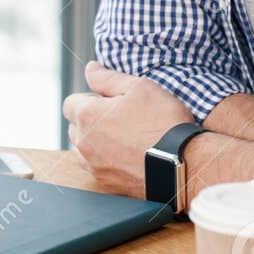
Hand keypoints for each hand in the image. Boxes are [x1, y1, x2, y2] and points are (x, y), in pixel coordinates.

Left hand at [62, 62, 192, 197]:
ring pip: (83, 150)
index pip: (70, 103)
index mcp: (88, 116)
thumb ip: (108, 78)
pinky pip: (97, 168)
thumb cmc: (163, 122)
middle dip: (91, 120)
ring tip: (125, 137)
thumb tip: (91, 69)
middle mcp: (84, 144)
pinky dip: (107, 161)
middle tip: (121, 117)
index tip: (110, 101)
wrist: (183, 163)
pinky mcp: (107, 185)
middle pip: (75, 127)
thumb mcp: (139, 87)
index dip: (90, 98)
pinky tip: (129, 155)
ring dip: (96, 142)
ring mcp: (94, 167)